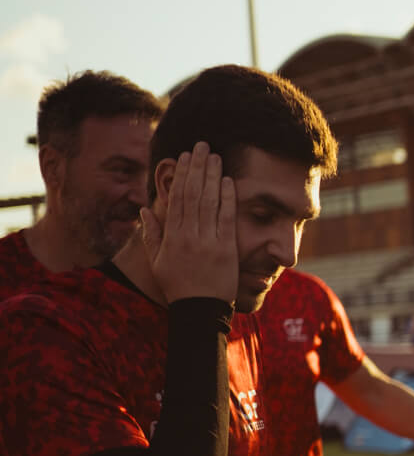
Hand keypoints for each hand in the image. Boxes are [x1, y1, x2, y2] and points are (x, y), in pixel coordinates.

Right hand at [143, 144, 236, 301]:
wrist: (200, 311)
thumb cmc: (178, 286)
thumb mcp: (157, 262)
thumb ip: (151, 235)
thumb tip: (143, 210)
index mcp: (171, 236)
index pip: (176, 198)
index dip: (180, 175)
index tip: (184, 157)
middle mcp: (189, 235)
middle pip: (193, 194)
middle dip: (197, 167)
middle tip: (202, 145)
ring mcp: (208, 241)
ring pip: (209, 202)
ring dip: (212, 176)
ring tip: (215, 156)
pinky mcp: (226, 249)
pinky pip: (226, 219)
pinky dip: (227, 198)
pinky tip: (228, 181)